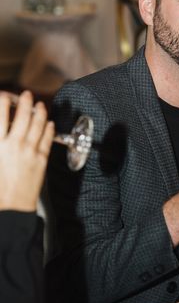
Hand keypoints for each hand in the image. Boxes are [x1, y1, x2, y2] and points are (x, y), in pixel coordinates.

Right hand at [0, 91, 53, 210]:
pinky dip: (49, 128)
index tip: (4, 96)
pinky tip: (50, 123)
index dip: (3, 102)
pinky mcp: (42, 159)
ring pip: (38, 124)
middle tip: (26, 94)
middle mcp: (14, 145)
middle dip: (25, 102)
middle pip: (22, 116)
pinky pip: (48, 139)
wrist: (12, 208)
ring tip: (40, 105)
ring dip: (40, 112)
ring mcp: (30, 151)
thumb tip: (1, 132)